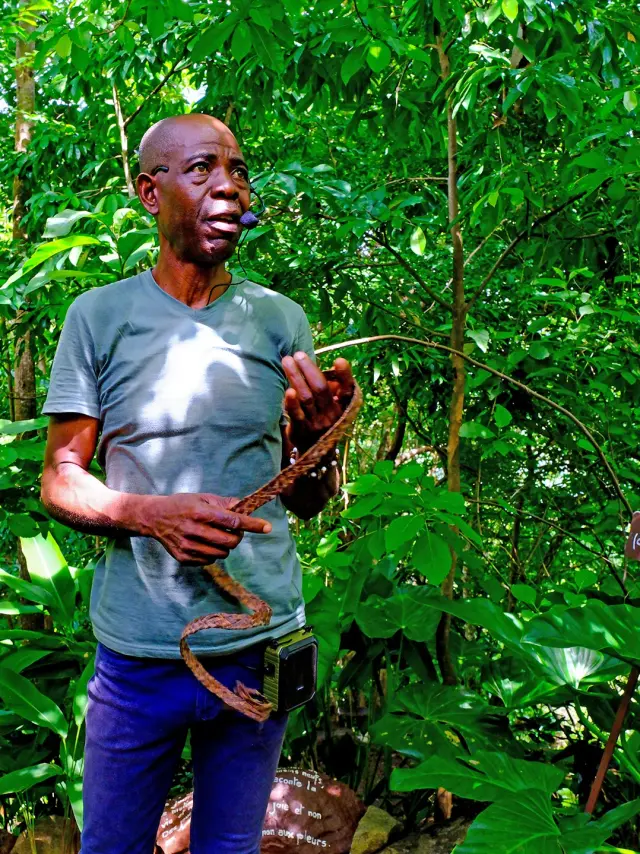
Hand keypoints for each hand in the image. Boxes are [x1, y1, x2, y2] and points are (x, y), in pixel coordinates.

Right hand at [136, 493, 271, 564]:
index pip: (233, 521)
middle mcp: (193, 530)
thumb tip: (245, 507)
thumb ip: (224, 503)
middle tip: (234, 530)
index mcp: (200, 513)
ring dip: (226, 546)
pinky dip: (213, 553)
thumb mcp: (202, 498)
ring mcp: (188, 546)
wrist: (154, 518)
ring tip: (217, 536)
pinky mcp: (184, 558)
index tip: (267, 527)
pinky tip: (204, 543)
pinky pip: (210, 561)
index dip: (252, 525)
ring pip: (222, 553)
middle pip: (230, 541)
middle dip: (238, 537)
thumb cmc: (182, 505)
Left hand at [282, 353, 353, 450]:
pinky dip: (292, 403)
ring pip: (307, 397)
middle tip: (298, 354)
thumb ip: (333, 384)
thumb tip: (332, 364)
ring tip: (287, 361)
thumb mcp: (334, 403)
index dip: (345, 376)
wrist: (315, 450)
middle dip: (309, 369)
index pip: (347, 389)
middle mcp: (331, 414)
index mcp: (342, 406)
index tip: (339, 361)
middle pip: (321, 389)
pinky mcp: (301, 430)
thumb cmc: (324, 418)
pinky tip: (288, 391)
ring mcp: (316, 423)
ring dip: (296, 377)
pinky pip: (296, 415)